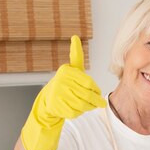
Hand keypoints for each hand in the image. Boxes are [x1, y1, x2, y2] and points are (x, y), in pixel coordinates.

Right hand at [20, 35, 106, 149]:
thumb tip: (75, 37)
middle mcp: (61, 81)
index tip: (98, 93)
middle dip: (96, 101)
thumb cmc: (66, 83)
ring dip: (89, 107)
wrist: (48, 100)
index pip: (89, 84)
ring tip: (88, 105)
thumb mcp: (72, 69)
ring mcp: (59, 94)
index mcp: (67, 70)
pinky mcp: (57, 107)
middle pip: (87, 95)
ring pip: (83, 105)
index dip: (96, 90)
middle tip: (100, 104)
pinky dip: (80, 112)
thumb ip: (76, 55)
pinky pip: (76, 112)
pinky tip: (76, 108)